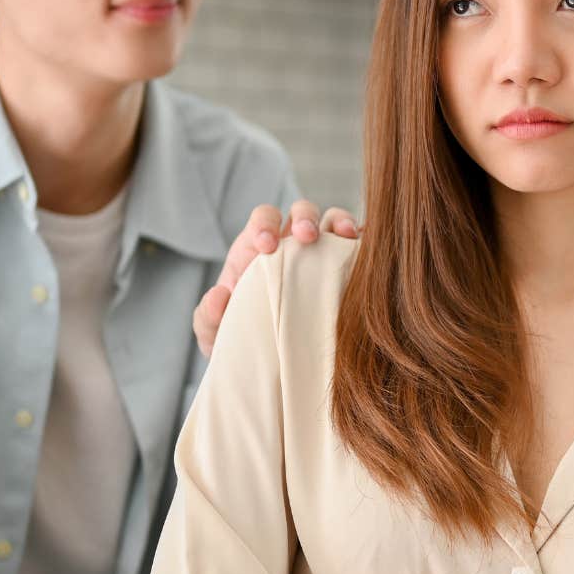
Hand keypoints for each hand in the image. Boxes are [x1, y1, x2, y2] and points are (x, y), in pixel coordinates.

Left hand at [193, 199, 359, 354]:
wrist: (267, 362)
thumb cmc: (238, 338)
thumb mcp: (214, 333)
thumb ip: (206, 316)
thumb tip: (219, 294)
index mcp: (258, 248)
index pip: (264, 218)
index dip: (266, 224)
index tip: (266, 245)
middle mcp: (291, 244)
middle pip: (302, 211)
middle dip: (306, 217)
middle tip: (306, 236)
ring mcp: (320, 254)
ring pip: (334, 222)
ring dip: (340, 222)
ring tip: (346, 235)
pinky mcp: (343, 269)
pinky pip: (357, 248)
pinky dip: (363, 245)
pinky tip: (366, 255)